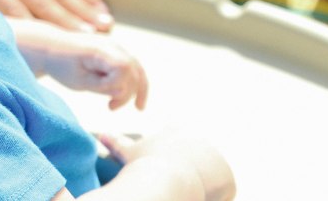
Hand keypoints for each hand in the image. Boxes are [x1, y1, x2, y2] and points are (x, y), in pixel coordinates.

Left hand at [13, 20, 147, 109]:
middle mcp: (112, 45)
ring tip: (138, 108)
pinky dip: (136, 84)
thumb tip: (122, 91)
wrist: (51, 48)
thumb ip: (100, 86)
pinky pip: (132, 68)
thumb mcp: (77, 81)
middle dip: (127, 92)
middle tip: (110, 107)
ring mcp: (115, 48)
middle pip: (133, 70)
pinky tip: (139, 102)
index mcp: (100, 49)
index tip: (103, 95)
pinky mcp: (115, 54)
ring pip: (137, 69)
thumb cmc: (61, 65)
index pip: (123, 67)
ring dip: (138, 90)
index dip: (118, 84)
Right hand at [99, 128, 235, 200]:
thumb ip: (114, 142)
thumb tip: (99, 135)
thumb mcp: (128, 152)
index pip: (179, 142)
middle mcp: (201, 140)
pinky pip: (221, 195)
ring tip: (185, 193)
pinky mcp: (228, 179)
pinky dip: (211, 200)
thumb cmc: (145, 165)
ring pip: (208, 179)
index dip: (171, 156)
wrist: (167, 178)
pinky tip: (196, 200)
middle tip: (174, 182)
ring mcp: (217, 158)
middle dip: (188, 171)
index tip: (165, 166)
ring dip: (200, 188)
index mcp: (180, 132)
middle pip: (195, 161)